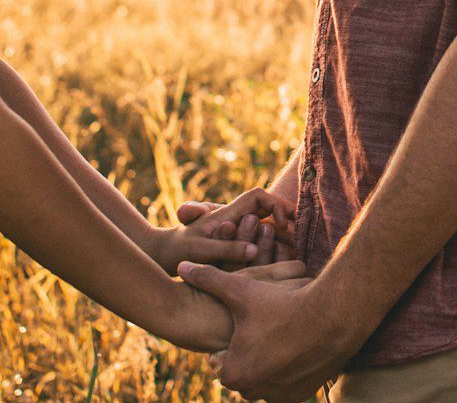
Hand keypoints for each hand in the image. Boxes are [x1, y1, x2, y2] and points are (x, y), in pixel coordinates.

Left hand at [154, 187, 294, 272]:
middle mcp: (235, 218)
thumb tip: (253, 251)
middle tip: (294, 237)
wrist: (162, 256)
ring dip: (281, 233)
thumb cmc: (177, 252)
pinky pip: (260, 240)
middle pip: (267, 208)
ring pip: (266, 224)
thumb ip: (225, 248)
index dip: (276, 203)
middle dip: (284, 218)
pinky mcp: (237, 245)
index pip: (258, 196)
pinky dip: (273, 246)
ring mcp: (237, 231)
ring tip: (291, 250)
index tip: (284, 222)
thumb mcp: (200, 251)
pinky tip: (282, 260)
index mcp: (228, 213)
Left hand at [179, 262, 371, 402]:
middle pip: (241, 370)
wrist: (333, 320)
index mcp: (233, 373)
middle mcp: (253, 391)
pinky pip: (285, 384)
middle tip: (260, 327)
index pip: (219, 359)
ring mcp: (278, 396)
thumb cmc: (283, 305)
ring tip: (277, 333)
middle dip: (247, 352)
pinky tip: (293, 343)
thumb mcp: (243, 290)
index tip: (240, 322)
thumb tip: (182, 267)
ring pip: (263, 378)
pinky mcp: (300, 396)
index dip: (228, 337)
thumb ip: (209, 279)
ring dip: (266, 362)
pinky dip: (286, 369)